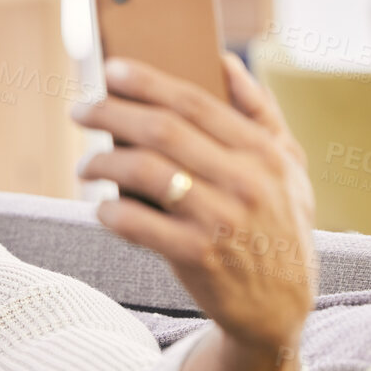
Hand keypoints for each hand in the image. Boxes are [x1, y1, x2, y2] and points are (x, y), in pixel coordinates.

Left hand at [73, 54, 316, 370]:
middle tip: (80, 110)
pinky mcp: (198, 256)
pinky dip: (110, 212)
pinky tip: (100, 209)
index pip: (195, 102)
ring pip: (144, 172)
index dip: (147, 81)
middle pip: (162, 131)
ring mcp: (221, 219)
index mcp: (264, 152)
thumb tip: (225, 62)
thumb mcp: (289, 168)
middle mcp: (246, 181)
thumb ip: (262, 114)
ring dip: (102, 163)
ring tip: (85, 166)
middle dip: (110, 113)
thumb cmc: (277, 226)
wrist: (281, 307)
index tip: (112, 70)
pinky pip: (137, 224)